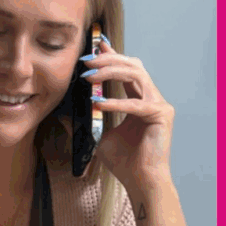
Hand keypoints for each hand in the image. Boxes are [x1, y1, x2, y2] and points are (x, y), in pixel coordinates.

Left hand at [83, 40, 174, 192]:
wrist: (139, 181)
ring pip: (136, 75)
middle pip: (132, 66)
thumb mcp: (98, 136)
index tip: (95, 44)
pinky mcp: (161, 115)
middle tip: (85, 61)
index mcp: (138, 99)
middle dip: (107, 60)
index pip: (126, 69)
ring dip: (109, 73)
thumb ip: (85, 121)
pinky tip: (97, 104)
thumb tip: (64, 113)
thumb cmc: (124, 161)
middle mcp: (150, 97)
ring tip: (87, 77)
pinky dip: (115, 102)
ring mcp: (158, 104)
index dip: (111, 55)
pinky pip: (135, 104)